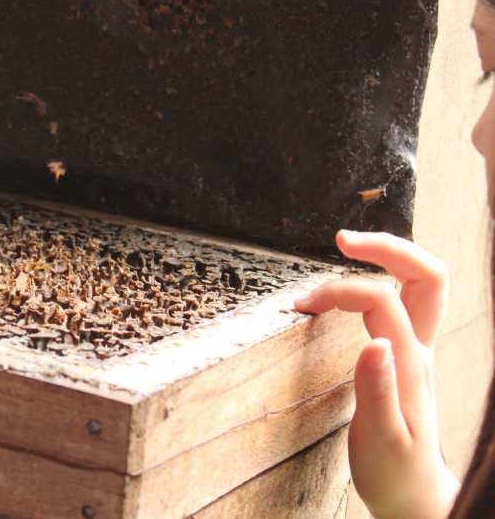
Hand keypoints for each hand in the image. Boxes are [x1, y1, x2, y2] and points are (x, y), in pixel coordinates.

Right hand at [294, 230, 459, 518]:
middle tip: (343, 239)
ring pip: (420, 284)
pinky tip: (351, 285)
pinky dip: (379, 279)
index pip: (382, 301)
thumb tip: (373, 342)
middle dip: (387, 246)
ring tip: (346, 246)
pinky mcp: (405, 356)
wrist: (415, 497)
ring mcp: (416, 350)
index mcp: (409, 365)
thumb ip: (377, 390)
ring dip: (388, 257)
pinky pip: (403, 301)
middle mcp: (419, 350)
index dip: (341, 290)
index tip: (304, 303)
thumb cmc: (394, 473)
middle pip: (427, 276)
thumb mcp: (380, 440)